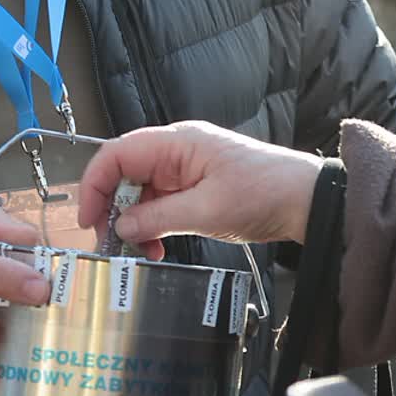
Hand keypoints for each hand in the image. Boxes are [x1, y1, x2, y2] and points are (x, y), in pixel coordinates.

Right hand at [76, 121, 323, 259]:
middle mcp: (177, 150)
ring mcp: (186, 169)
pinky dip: (152, 225)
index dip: (95, 184)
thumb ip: (158, 217)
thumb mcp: (207, 210)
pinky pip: (160, 203)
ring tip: (137, 252)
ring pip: (140, 191)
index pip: (117, 153)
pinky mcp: (196, 187)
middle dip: (111, 208)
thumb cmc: (265, 193)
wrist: (307, 200)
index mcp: (177, 143)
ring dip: (133, 222)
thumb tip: (120, 227)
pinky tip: (156, 248)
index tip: (89, 220)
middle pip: (124, 173)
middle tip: (110, 243)